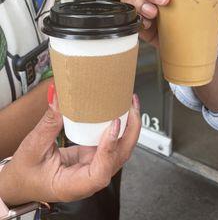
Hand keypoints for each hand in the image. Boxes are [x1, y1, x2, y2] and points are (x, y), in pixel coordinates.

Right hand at [0, 89, 140, 205]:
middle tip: (130, 105)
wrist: (22, 182)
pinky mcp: (92, 156)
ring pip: (118, 150)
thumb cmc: (25, 173)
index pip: (100, 172)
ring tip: (129, 103)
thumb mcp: (32, 147)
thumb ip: (48, 123)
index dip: (110, 149)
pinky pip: (110, 142)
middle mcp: (88, 178)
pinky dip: (117, 127)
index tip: (113, 125)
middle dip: (130, 130)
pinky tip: (119, 110)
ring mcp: (93, 167)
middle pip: (118, 158)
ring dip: (128, 127)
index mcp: (73, 185)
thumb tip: (58, 97)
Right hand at [121, 0, 217, 47]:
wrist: (192, 43)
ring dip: (141, 5)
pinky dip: (138, 21)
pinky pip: (132, 20)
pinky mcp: (141, 26)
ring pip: (131, 0)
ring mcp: (143, 9)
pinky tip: (148, 26)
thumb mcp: (209, 0)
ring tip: (154, 14)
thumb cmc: (195, 15)